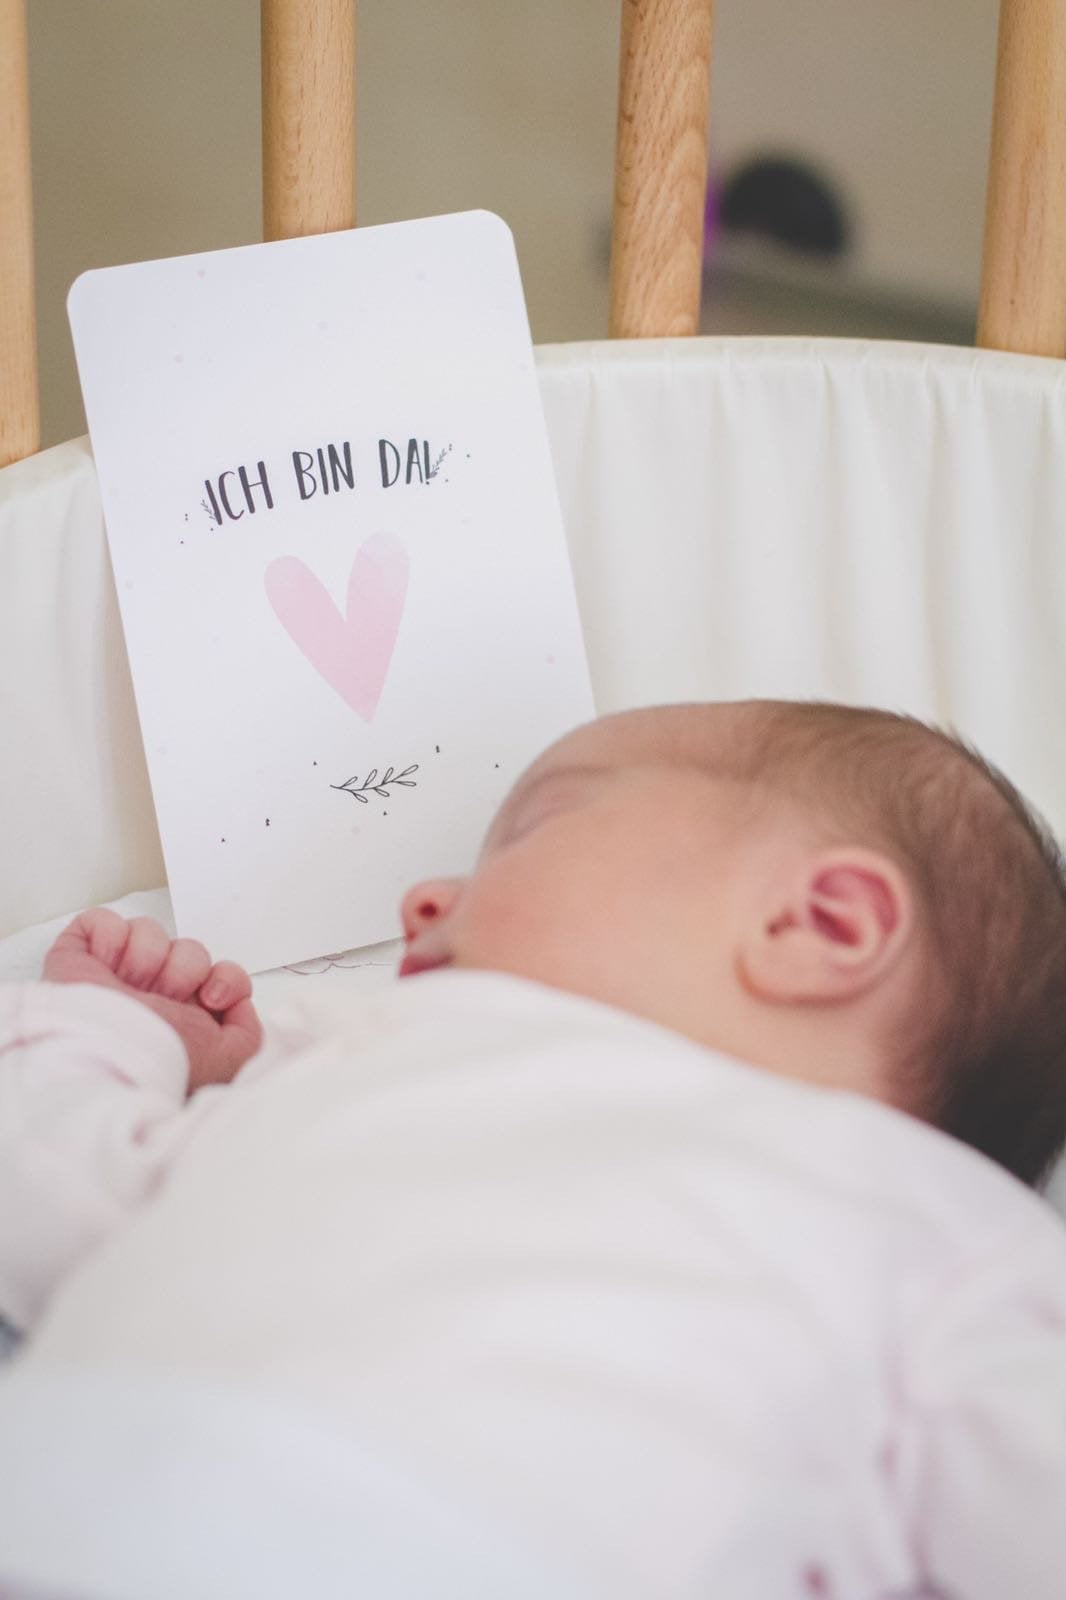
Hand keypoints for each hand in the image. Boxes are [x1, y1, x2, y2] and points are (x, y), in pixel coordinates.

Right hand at [43, 908, 262, 1093]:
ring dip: (147, 956)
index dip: (226, 978)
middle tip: (165, 998)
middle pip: (188, 951)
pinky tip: (106, 966)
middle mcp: (152, 994)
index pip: (221, 976)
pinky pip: (103, 921)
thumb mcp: (227, 1061)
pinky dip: (109, 937)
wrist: (110, 1051)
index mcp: (184, 1016)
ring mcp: (116, 973)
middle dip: (184, 971)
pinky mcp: (81, 955)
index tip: (212, 997)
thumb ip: (249, 1035)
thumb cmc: (162, 1058)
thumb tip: (238, 1006)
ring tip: (131, 987)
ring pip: (149, 931)